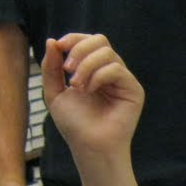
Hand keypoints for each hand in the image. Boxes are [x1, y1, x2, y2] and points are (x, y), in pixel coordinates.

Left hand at [44, 33, 143, 161]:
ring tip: (76, 86)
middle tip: (68, 70)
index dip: (74, 38)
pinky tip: (90, 91)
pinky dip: (98, 76)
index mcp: (94, 70)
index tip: (59, 46)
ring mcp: (123, 80)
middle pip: (100, 40)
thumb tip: (52, 41)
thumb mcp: (55, 93)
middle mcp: (110, 72)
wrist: (89, 147)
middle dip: (79, 50)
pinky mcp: (134, 90)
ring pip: (107, 53)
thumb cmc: (75, 125)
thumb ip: (51, 68)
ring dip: (86, 66)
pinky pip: (116, 69)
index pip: (89, 42)